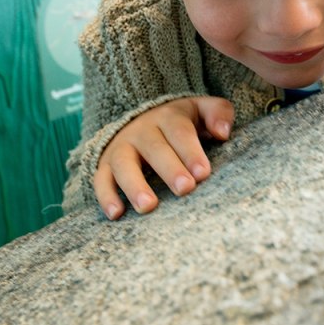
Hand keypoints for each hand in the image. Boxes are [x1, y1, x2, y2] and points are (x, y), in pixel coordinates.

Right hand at [95, 95, 233, 219]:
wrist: (143, 119)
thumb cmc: (182, 123)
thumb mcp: (202, 110)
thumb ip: (219, 114)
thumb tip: (223, 132)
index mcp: (168, 117)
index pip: (180, 131)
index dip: (191, 151)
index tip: (203, 173)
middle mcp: (142, 130)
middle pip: (154, 148)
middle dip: (170, 169)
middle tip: (185, 188)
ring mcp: (121, 147)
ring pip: (123, 164)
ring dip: (134, 185)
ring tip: (149, 206)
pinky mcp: (105, 165)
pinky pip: (100, 179)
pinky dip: (106, 196)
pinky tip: (116, 214)